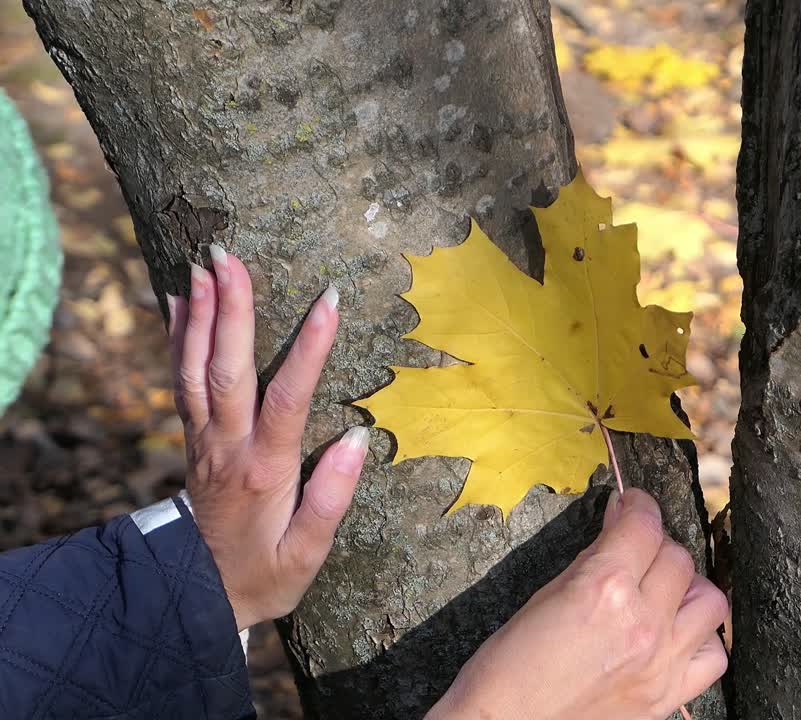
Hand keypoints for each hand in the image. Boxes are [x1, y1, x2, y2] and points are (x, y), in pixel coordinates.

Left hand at [167, 244, 366, 630]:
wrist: (194, 595)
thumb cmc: (264, 574)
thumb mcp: (307, 554)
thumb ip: (331, 497)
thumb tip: (355, 437)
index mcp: (264, 471)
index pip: (288, 399)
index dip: (309, 348)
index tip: (328, 301)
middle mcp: (228, 447)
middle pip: (226, 370)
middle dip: (231, 310)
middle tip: (230, 257)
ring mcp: (203, 439)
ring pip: (195, 368)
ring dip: (199, 313)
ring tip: (204, 263)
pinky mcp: (191, 437)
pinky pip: (179, 379)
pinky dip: (176, 336)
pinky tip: (178, 299)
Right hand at [427, 489, 728, 719]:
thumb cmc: (508, 667)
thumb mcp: (544, 596)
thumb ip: (591, 559)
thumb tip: (618, 524)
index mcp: (603, 588)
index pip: (644, 525)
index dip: (638, 505)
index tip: (632, 504)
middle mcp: (642, 622)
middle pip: (678, 558)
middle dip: (656, 545)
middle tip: (635, 550)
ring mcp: (660, 662)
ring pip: (709, 600)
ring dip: (687, 588)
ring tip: (661, 591)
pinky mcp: (666, 696)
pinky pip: (712, 657)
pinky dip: (701, 639)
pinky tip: (675, 634)